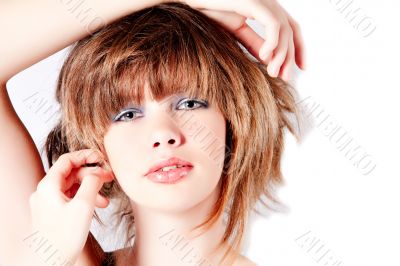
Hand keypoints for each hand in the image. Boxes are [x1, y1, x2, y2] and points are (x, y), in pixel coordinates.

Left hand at [28, 149, 113, 262]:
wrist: (50, 262)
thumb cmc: (63, 238)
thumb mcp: (83, 205)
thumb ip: (92, 183)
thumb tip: (97, 172)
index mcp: (48, 185)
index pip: (67, 160)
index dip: (85, 156)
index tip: (101, 157)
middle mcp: (46, 192)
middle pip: (71, 173)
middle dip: (92, 174)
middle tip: (109, 177)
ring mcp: (48, 203)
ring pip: (73, 186)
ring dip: (91, 188)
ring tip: (106, 197)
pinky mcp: (53, 213)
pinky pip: (71, 198)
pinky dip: (85, 198)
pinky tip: (98, 206)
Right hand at [183, 0, 305, 80]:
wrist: (189, 3)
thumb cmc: (209, 12)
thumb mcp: (236, 32)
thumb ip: (254, 43)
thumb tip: (269, 59)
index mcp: (264, 9)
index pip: (290, 28)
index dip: (298, 47)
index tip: (299, 68)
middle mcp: (267, 2)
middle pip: (291, 29)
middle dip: (291, 55)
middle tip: (285, 77)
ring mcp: (261, 0)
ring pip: (284, 28)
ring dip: (282, 54)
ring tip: (273, 72)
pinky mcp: (253, 1)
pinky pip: (273, 24)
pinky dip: (273, 42)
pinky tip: (264, 57)